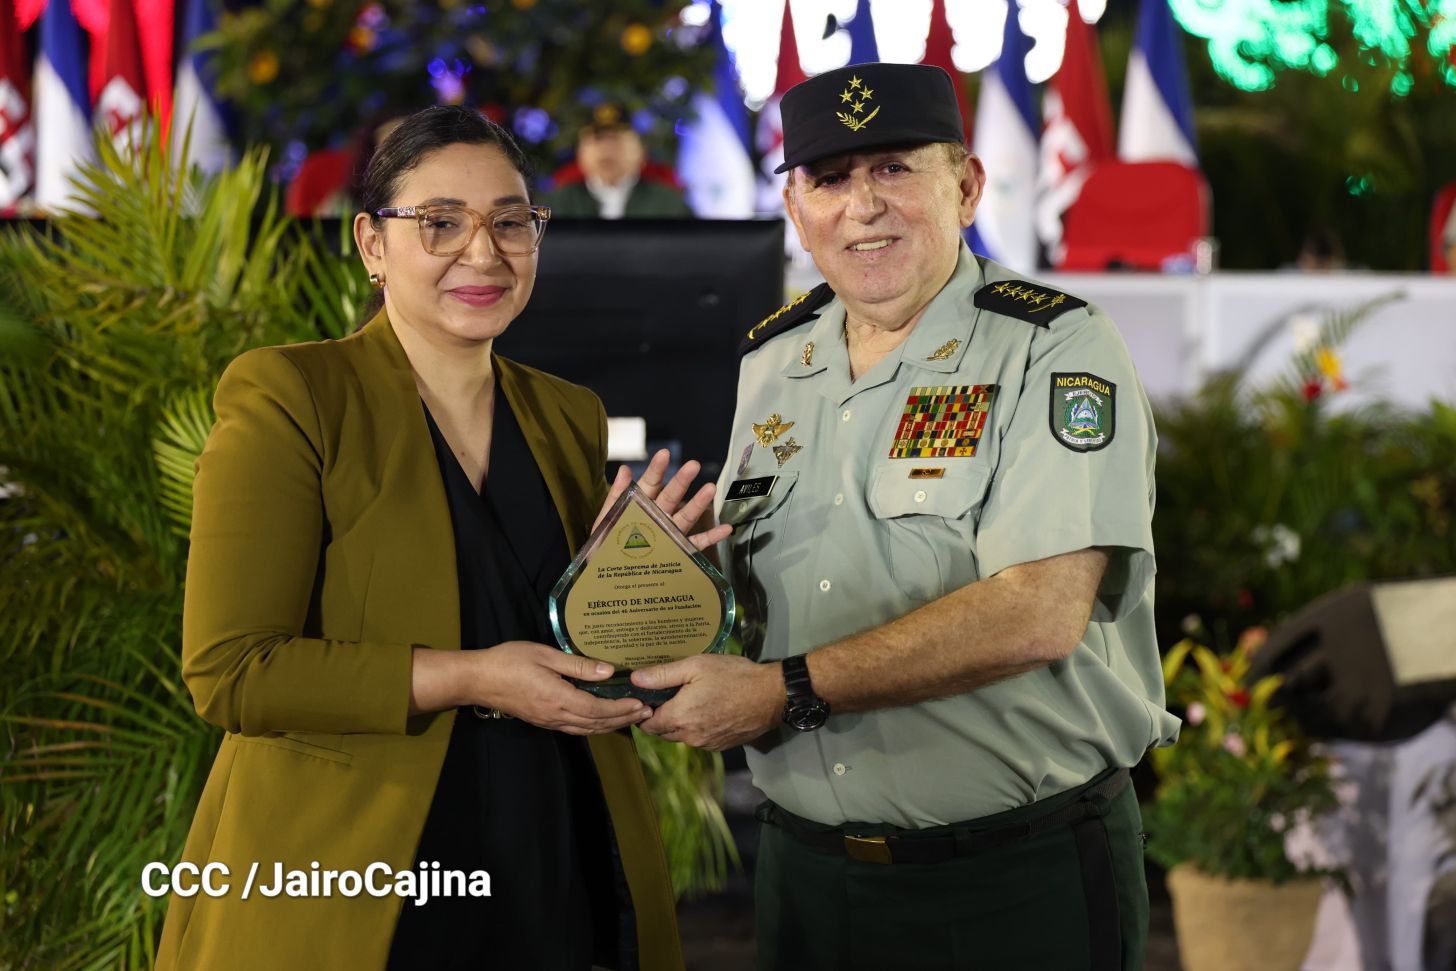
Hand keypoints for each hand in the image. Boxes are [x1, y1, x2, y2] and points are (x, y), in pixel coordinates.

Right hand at [467, 641, 649, 734]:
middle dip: (623, 719)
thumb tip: (608, 671)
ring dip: (611, 725)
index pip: (598, 708)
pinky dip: (594, 726)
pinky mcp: (543, 720)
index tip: (641, 704)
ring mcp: (549, 721)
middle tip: (646, 713)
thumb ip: (578, 665)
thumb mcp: (545, 655)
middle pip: (596, 723)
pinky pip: (575, 728)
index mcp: (558, 698)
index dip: (622, 708)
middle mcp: (556, 715)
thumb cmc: (510, 661)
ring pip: (587, 729)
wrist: (478, 679)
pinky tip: (603, 720)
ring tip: (631, 718)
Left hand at [596, 449, 731, 551]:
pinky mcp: (680, 550)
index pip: (650, 483)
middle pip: (672, 495)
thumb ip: (616, 496)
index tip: (665, 454)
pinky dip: (712, 537)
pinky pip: (697, 543)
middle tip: (693, 465)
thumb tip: (624, 469)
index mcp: (640, 505)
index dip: (657, 469)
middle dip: (682, 480)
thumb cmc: (606, 545)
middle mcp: (659, 515)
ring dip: (699, 502)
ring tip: (711, 488)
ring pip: (687, 515)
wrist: (609, 576)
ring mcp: (671, 532)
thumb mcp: (607, 520)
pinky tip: (726, 529)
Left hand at [633, 655, 783, 750]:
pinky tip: (707, 710)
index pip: (648, 723)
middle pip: (662, 732)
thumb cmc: (733, 676)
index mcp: (680, 717)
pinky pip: (699, 739)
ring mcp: (706, 744)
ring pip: (681, 737)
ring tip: (689, 701)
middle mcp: (690, 736)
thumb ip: (663, 674)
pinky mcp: (720, 746)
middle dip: (660, 718)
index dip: (644, 711)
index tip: (648, 698)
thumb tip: (635, 679)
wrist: (771, 696)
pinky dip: (696, 728)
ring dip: (679, 724)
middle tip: (667, 697)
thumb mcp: (696, 666)